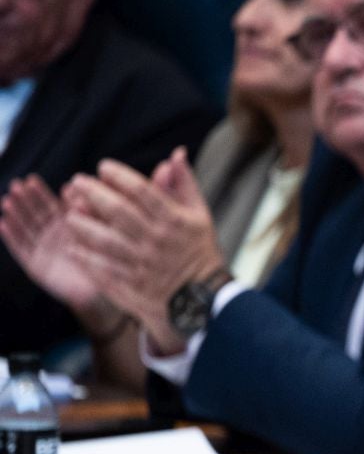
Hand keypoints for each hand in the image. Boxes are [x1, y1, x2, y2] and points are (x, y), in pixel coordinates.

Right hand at [0, 175, 117, 331]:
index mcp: (68, 226)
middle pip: (36, 214)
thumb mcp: (97, 233)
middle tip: (17, 185)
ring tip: (8, 201)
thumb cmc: (105, 262)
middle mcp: (53, 236)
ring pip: (26, 229)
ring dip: (15, 215)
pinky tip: (3, 223)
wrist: (103, 294)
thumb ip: (86, 211)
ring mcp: (43, 250)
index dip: (40, 193)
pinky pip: (21, 250)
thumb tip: (71, 186)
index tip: (32, 180)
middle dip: (25, 200)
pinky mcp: (35, 266)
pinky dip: (11, 237)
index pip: (51, 205)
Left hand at [62, 150, 224, 349]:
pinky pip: (102, 269)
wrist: (204, 300)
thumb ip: (184, 184)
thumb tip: (175, 154)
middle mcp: (157, 240)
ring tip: (69, 214)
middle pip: (118, 211)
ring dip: (83, 225)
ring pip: (105, 240)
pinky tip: (74, 247)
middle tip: (76, 182)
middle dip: (93, 193)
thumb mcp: (199, 215)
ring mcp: (143, 264)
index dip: (119, 175)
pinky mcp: (133, 285)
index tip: (103, 167)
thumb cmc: (199, 252)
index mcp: (174, 221)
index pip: (142, 191)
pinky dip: (85, 257)